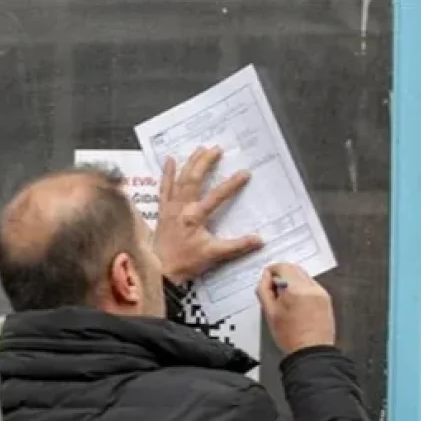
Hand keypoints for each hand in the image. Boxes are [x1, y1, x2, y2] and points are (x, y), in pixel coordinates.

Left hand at [157, 146, 262, 283]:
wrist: (160, 271)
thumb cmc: (185, 263)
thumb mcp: (214, 255)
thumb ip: (237, 246)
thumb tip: (260, 240)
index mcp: (195, 217)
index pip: (217, 196)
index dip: (231, 184)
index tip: (245, 173)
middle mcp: (181, 208)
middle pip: (194, 180)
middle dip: (206, 163)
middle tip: (217, 149)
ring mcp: (170, 208)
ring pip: (180, 180)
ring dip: (190, 163)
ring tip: (200, 149)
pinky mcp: (163, 211)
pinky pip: (164, 188)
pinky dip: (166, 174)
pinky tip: (169, 160)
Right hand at [256, 263, 334, 353]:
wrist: (311, 350)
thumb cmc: (291, 337)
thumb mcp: (269, 313)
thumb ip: (264, 291)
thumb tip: (265, 278)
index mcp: (296, 290)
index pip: (283, 267)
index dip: (272, 270)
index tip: (267, 277)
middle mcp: (311, 288)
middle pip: (294, 269)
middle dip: (282, 274)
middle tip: (274, 287)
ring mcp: (320, 293)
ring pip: (303, 277)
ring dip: (292, 281)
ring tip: (285, 300)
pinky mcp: (326, 299)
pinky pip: (311, 286)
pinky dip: (302, 289)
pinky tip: (296, 304)